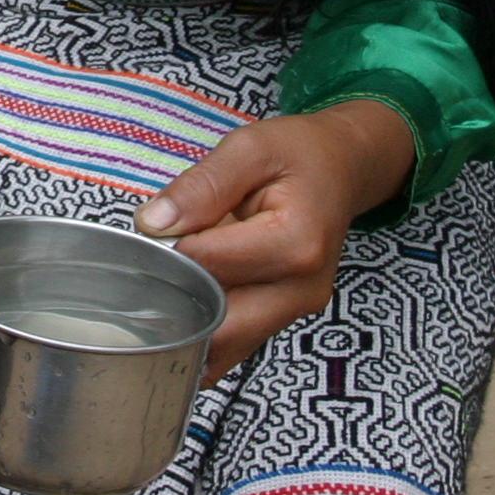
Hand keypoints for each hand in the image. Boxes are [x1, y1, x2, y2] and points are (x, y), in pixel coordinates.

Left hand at [132, 101, 412, 376]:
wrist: (340, 170)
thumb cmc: (299, 155)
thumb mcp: (249, 149)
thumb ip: (202, 186)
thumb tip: (154, 224)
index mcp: (296, 243)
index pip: (208, 266)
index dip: (167, 251)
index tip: (155, 229)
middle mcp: (302, 288)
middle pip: (217, 322)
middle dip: (174, 297)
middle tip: (154, 261)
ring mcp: (297, 309)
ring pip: (224, 345)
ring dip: (188, 319)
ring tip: (172, 276)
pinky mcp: (285, 317)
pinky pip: (235, 343)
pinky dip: (205, 331)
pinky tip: (189, 301)